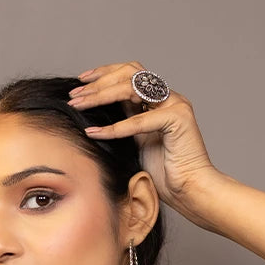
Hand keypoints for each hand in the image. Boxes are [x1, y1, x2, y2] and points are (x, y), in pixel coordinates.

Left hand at [68, 60, 220, 213]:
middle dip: (99, 81)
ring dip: (101, 95)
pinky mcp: (179, 118)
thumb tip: (92, 114)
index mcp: (158, 101)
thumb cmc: (164, 174)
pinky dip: (115, 127)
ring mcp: (175, 104)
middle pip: (130, 72)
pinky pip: (140, 120)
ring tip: (79, 106)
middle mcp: (168, 98)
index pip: (130, 73)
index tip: (80, 82)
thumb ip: (123, 122)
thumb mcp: (135, 142)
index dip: (104, 74)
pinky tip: (95, 133)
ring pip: (132, 87)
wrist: (188, 191)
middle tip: (75, 95)